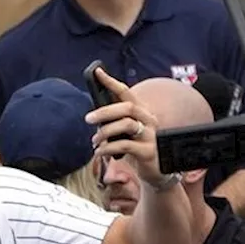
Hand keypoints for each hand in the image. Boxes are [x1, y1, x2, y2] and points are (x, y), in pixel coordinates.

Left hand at [85, 69, 166, 188]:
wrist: (156, 171)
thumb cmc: (137, 149)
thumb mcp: (126, 133)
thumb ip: (115, 123)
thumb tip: (94, 117)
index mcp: (142, 112)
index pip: (126, 92)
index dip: (111, 82)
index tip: (97, 72)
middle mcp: (149, 120)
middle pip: (126, 107)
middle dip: (104, 111)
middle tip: (88, 119)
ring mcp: (151, 135)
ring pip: (126, 125)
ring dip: (105, 132)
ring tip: (94, 140)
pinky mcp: (148, 151)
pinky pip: (125, 145)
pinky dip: (108, 148)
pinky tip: (99, 152)